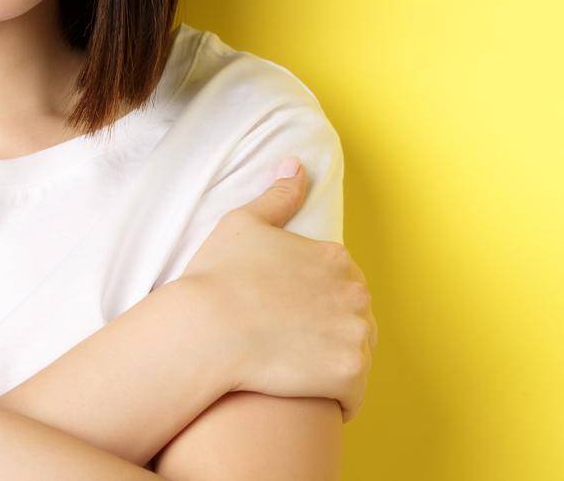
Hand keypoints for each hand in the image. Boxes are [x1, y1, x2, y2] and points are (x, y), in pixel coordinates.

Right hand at [177, 157, 376, 421]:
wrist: (206, 329)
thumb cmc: (218, 276)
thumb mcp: (244, 223)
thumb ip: (278, 195)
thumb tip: (295, 164)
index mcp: (336, 258)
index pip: (341, 287)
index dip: (312, 302)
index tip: (284, 314)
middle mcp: (356, 293)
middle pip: (353, 320)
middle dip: (328, 333)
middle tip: (287, 344)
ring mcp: (356, 334)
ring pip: (355, 356)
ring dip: (331, 366)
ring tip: (293, 370)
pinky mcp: (350, 374)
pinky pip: (352, 395)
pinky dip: (334, 400)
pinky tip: (304, 395)